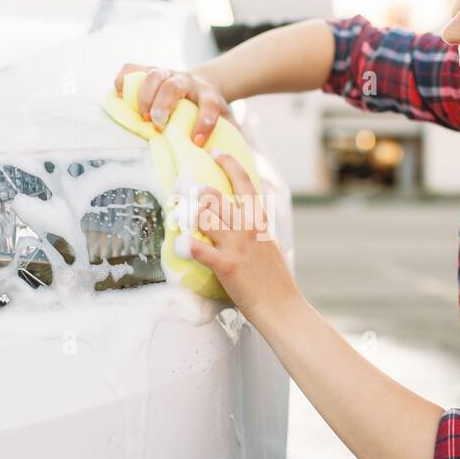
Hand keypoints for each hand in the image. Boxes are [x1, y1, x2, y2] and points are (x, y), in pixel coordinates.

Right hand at [114, 63, 235, 145]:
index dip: (204, 123)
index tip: (196, 142)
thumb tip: (231, 160)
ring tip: (142, 117)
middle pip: (174, 86)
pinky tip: (120, 96)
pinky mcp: (149, 70)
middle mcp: (187, 81)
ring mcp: (167, 73)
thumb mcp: (227, 121)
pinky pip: (132, 69)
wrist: (202, 84)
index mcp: (208, 95)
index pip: (209, 105)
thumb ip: (232, 136)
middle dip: (164, 105)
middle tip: (158, 125)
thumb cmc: (209, 111)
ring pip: (154, 74)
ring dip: (145, 96)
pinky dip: (123, 80)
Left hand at [178, 151, 299, 323]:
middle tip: (184, 196)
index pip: (244, 182)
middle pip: (214, 197)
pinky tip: (179, 244)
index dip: (228, 163)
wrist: (281, 306)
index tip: (215, 152)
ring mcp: (236, 245)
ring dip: (187, 214)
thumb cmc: (274, 279)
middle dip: (195, 195)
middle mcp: (247, 228)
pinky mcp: (226, 265)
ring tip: (178, 217)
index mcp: (259, 221)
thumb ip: (256, 229)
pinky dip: (186, 246)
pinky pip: (199, 250)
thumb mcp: (270, 244)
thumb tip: (245, 216)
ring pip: (205, 216)